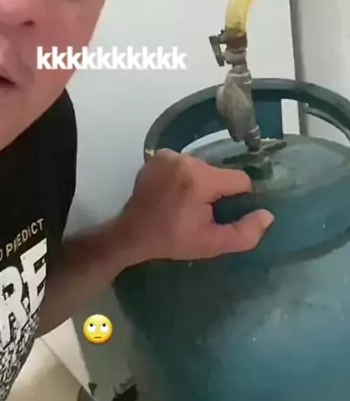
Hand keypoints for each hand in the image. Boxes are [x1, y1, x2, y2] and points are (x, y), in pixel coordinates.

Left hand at [119, 148, 273, 262]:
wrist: (132, 234)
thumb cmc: (172, 240)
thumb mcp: (212, 244)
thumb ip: (245, 232)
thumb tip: (267, 214)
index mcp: (200, 178)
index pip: (239, 180)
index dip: (237, 198)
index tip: (221, 213)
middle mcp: (185, 159)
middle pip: (219, 173)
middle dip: (215, 191)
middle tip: (199, 212)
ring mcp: (169, 156)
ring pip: (201, 167)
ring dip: (198, 183)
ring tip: (183, 203)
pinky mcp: (157, 157)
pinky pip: (183, 164)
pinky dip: (182, 176)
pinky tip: (172, 193)